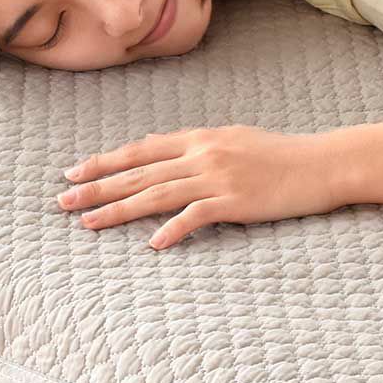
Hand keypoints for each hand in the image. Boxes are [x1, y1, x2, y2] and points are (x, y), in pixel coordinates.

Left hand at [56, 125, 342, 249]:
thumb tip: (166, 151)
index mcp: (201, 137)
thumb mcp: (234, 138)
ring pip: (158, 194)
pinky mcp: (236, 201)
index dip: (107, 161)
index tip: (77, 171)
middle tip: (64, 200)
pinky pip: (196, 217)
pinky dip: (173, 230)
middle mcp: (203, 154)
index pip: (143, 150)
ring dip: (119, 210)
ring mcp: (218, 177)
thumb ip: (198, 145)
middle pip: (140, 172)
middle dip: (98, 186)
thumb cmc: (278, 152)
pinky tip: (152, 245)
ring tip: (88, 223)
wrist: (319, 162)